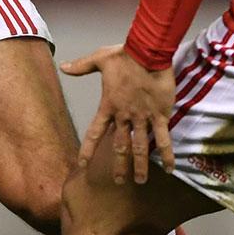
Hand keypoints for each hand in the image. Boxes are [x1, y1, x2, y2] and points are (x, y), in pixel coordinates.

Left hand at [64, 45, 176, 183]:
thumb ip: (81, 66)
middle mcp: (124, 116)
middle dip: (119, 165)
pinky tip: (170, 169)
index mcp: (108, 106)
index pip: (95, 132)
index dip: (88, 149)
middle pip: (120, 146)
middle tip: (118, 181)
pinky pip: (164, 138)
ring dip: (141, 165)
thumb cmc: (124, 56)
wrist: (148, 52)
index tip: (82, 164)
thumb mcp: (99, 59)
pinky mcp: (160, 115)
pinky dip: (168, 154)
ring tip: (140, 181)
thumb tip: (63, 66)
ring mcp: (143, 117)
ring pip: (141, 147)